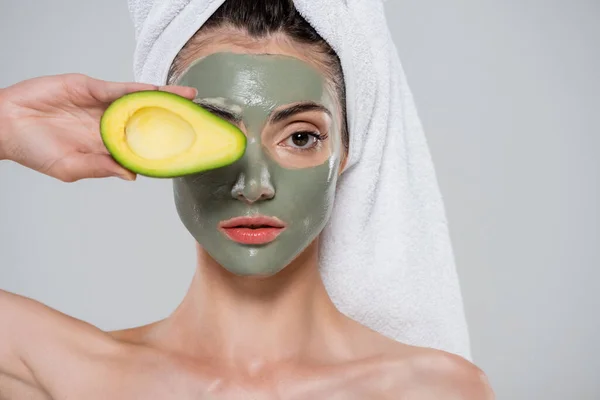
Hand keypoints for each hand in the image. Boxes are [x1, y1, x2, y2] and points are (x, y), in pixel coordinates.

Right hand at [0, 73, 196, 181]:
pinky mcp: (91, 88)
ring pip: (140, 101)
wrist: (4, 122)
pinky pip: (120, 88)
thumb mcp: (69, 167)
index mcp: (107, 147)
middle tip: (200, 119)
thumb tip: (132, 175)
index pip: (143, 146)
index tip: (189, 149)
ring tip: (189, 99)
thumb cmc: (33, 150)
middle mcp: (110, 125)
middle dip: (174, 119)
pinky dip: (140, 88)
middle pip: (148, 121)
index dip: (165, 146)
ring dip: (165, 98)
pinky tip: (159, 90)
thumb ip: (101, 168)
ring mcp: (102, 106)